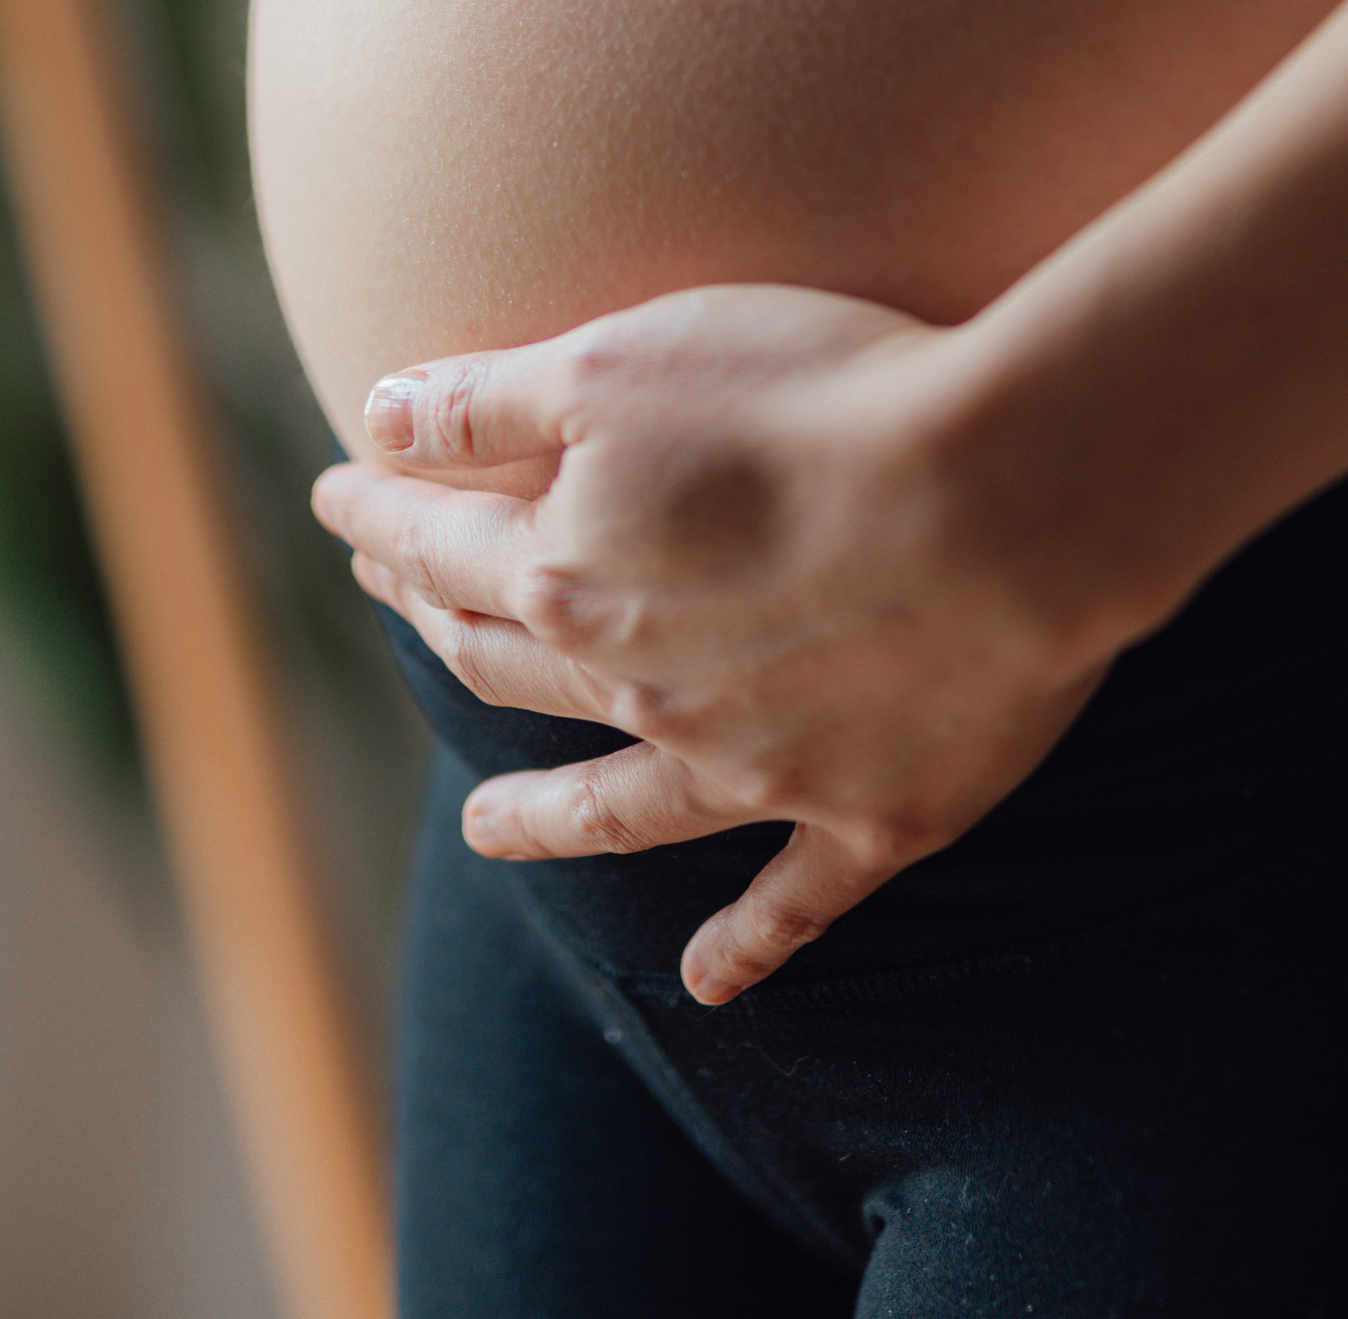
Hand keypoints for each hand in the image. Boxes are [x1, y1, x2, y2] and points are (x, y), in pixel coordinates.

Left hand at [312, 284, 1112, 1003]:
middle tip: (402, 605)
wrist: (1010, 498)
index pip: (438, 548)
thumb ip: (486, 404)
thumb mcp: (617, 362)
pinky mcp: (873, 816)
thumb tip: (374, 418)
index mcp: (570, 577)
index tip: (338, 494)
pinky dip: (745, 947)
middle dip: (441, 627)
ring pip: (617, 809)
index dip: (379, 516)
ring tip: (485, 830)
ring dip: (543, 820)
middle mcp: (642, 691)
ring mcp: (756, 770)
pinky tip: (708, 985)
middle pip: (512, 665)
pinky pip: (793, 904)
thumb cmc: (815, 398)